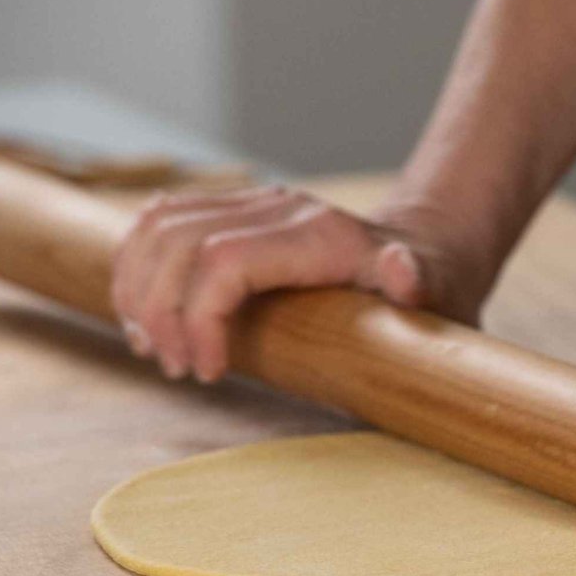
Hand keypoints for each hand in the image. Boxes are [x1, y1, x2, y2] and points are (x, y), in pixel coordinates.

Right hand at [111, 185, 490, 382]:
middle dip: (160, 312)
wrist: (431, 251)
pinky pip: (161, 221)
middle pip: (179, 243)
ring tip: (154, 349)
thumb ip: (417, 283)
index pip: (224, 260)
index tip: (208, 371)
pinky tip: (142, 313)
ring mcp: (254, 204)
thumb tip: (402, 270)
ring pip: (158, 226)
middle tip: (176, 369)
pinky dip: (137, 264)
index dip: (199, 317)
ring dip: (139, 290)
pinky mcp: (235, 210)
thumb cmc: (433, 292)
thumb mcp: (438, 295)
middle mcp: (280, 209)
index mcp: (320, 235)